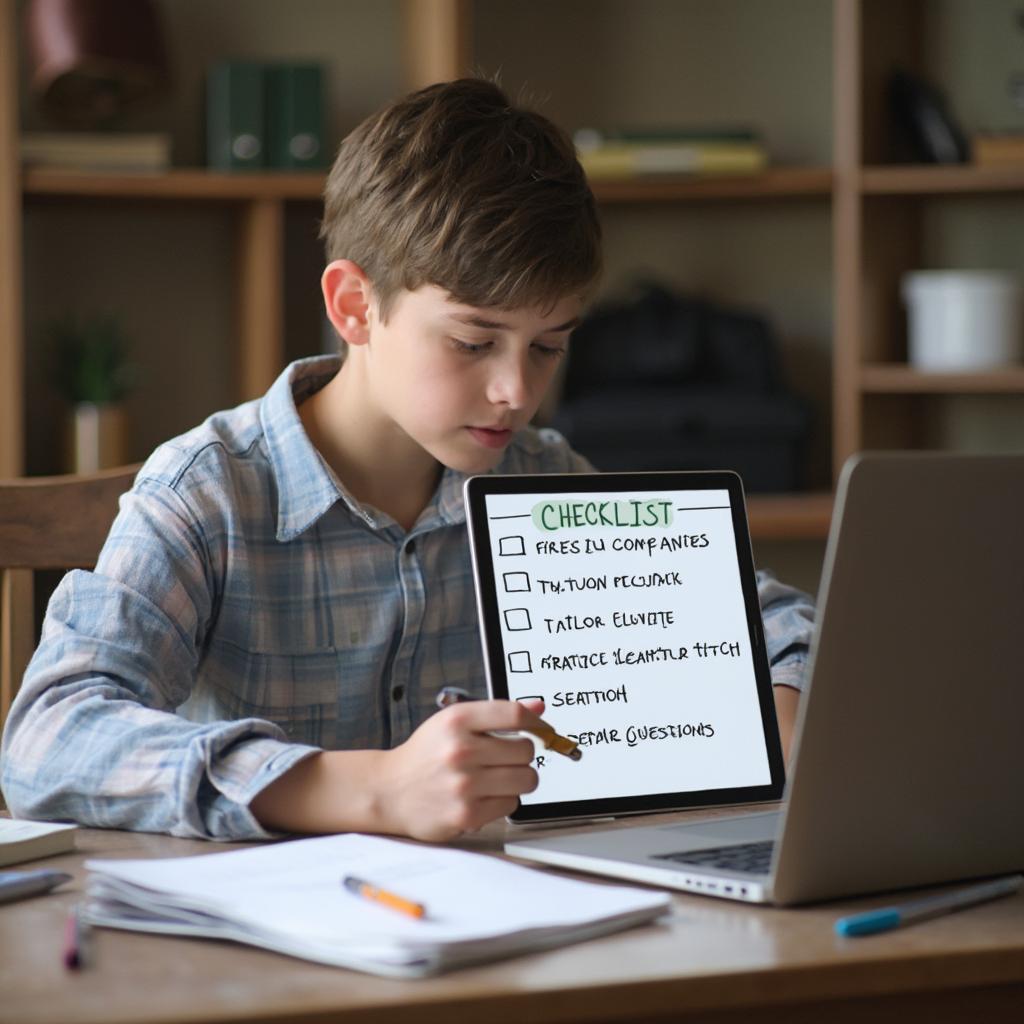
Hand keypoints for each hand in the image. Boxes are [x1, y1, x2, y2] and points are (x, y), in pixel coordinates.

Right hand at [377, 698, 544, 841]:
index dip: (536, 722)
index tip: (542, 729)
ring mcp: (464, 784)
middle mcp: (460, 750)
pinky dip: (503, 800)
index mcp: (457, 720)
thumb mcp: (453, 722)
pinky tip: (482, 795)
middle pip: (525, 750)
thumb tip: (539, 709)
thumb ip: (497, 714)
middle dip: (520, 755)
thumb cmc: (425, 754)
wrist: (390, 790)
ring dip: (517, 779)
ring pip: (525, 779)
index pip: (514, 714)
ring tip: (495, 778)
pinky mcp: (467, 813)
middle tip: (503, 759)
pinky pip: (511, 804)